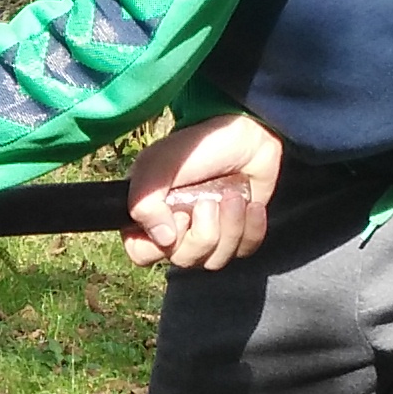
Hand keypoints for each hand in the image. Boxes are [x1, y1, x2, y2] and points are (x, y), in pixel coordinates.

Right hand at [124, 108, 281, 273]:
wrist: (244, 133)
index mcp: (151, 215)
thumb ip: (144, 202)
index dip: (161, 243)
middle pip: (184, 260)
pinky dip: (251, 229)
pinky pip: (243, 250)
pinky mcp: (238, 233)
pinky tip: (251, 205)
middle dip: (203, 233)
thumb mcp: (159, 166)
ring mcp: (209, 234)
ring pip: (215, 260)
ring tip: (232, 196)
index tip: (177, 214)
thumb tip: (164, 239)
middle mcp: (177, 230)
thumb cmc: (196, 146)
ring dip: (229, 227)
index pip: (142, 254)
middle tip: (209, 200)